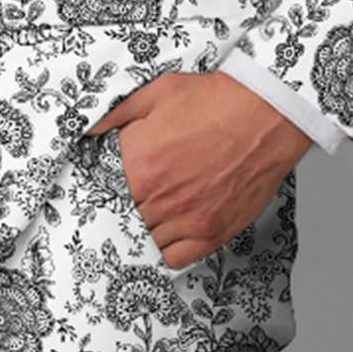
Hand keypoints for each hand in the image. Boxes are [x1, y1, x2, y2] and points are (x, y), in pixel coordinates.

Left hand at [83, 70, 312, 269]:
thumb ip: (116, 115)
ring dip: (145, 229)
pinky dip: (168, 250)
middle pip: (125, 218)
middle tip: (136, 198)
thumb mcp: (156, 93)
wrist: (263, 113)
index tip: (112, 186)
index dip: (107, 189)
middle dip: (127, 208)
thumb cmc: (213, 101)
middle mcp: (158, 196)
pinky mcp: (211, 231)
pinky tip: (169, 233)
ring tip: (153, 214)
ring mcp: (185, 217)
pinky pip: (176, 258)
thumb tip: (89, 131)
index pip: (104, 192)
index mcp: (138, 163)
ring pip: (147, 240)